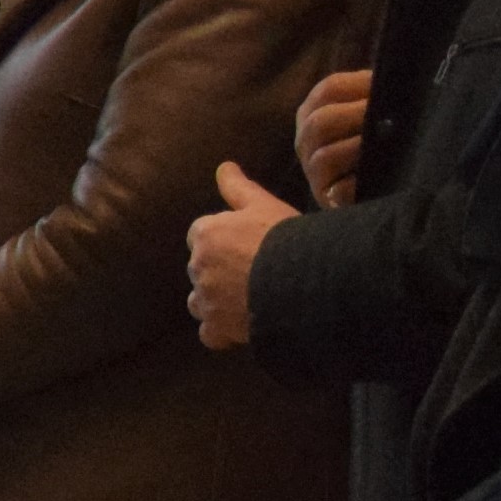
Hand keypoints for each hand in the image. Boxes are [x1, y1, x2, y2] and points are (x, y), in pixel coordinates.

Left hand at [186, 162, 292, 353]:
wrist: (302, 283)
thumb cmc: (285, 238)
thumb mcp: (264, 205)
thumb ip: (238, 187)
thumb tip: (223, 167)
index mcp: (205, 234)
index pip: (202, 234)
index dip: (224, 240)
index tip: (245, 245)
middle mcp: (198, 266)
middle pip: (201, 268)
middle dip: (219, 270)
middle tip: (253, 273)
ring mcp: (206, 299)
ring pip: (200, 301)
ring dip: (215, 301)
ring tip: (246, 300)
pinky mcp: (218, 327)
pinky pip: (209, 334)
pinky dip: (220, 332)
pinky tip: (240, 328)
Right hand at [297, 67, 375, 208]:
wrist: (375, 187)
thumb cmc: (376, 141)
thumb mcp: (369, 111)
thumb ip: (373, 93)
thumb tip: (390, 76)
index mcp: (314, 111)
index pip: (329, 89)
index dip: (360, 85)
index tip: (388, 86)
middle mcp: (305, 139)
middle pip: (320, 121)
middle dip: (357, 116)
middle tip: (388, 115)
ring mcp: (312, 170)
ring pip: (324, 156)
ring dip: (357, 148)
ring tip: (384, 144)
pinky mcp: (326, 197)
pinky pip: (337, 190)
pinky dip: (355, 184)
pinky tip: (376, 175)